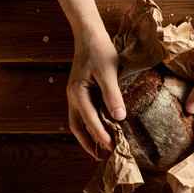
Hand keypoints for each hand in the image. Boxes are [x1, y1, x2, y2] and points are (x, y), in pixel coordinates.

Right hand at [66, 30, 125, 159]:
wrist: (90, 35)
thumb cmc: (99, 51)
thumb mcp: (108, 72)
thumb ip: (112, 95)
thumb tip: (119, 118)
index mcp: (78, 93)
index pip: (89, 121)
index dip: (100, 136)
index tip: (111, 149)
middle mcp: (74, 97)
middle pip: (78, 126)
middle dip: (89, 143)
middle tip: (101, 157)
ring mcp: (76, 95)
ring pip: (79, 122)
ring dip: (88, 136)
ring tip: (100, 148)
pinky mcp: (82, 92)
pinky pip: (84, 113)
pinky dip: (91, 124)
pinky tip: (102, 128)